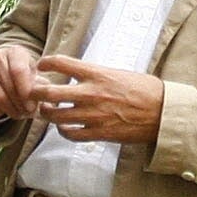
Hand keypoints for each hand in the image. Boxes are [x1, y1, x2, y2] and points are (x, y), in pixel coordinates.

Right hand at [0, 44, 41, 121]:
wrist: (6, 76)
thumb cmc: (25, 79)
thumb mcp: (37, 79)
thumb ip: (41, 87)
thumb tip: (41, 97)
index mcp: (15, 51)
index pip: (18, 71)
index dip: (26, 92)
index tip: (32, 106)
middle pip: (8, 86)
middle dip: (19, 104)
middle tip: (26, 113)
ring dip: (9, 109)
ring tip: (17, 113)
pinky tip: (1, 111)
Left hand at [34, 54, 165, 144]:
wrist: (162, 112)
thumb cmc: (145, 90)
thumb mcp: (119, 73)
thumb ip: (97, 75)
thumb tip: (80, 75)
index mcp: (97, 74)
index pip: (62, 63)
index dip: (47, 62)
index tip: (42, 64)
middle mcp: (91, 93)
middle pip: (50, 92)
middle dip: (36, 92)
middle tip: (34, 92)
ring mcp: (93, 115)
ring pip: (56, 116)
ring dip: (47, 113)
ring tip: (47, 110)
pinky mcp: (98, 133)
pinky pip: (70, 134)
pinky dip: (62, 131)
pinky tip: (63, 127)